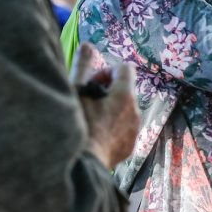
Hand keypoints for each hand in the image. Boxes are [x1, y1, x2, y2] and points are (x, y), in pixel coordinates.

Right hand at [72, 43, 139, 169]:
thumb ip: (84, 66)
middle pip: (125, 89)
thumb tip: (87, 45)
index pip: (125, 68)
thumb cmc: (77, 125)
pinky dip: (113, 127)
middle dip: (107, 91)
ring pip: (124, 110)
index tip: (92, 83)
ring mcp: (135, 130)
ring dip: (110, 109)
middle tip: (87, 101)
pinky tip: (96, 134)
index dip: (107, 71)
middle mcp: (135, 111)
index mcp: (125, 95)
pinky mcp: (130, 147)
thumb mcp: (76, 92)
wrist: (81, 166)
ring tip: (90, 119)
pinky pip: (124, 129)